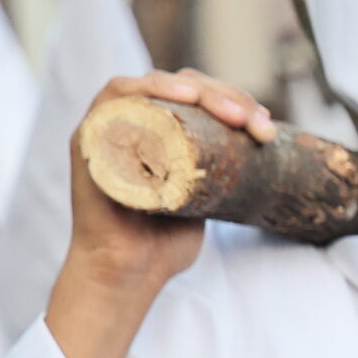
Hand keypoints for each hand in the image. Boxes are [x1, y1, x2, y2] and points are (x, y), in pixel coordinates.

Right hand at [50, 70, 273, 357]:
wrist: (127, 273)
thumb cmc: (165, 239)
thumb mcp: (205, 196)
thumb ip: (221, 170)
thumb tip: (267, 154)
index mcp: (161, 132)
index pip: (199, 95)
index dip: (235, 98)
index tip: (265, 122)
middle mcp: (134, 122)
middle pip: (181, 85)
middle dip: (224, 96)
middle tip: (253, 122)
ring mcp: (110, 126)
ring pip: (153, 84)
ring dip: (197, 89)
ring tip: (231, 114)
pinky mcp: (90, 138)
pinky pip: (114, 96)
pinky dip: (148, 88)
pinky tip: (182, 94)